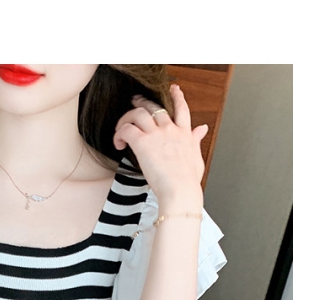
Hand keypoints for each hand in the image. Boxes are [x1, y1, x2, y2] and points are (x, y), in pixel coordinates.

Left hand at [112, 84, 206, 204]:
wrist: (180, 189)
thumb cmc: (188, 180)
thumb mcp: (196, 157)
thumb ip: (196, 141)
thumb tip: (202, 129)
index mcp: (184, 133)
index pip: (181, 108)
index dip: (177, 97)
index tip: (173, 89)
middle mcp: (170, 129)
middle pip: (154, 106)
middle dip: (142, 102)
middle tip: (135, 101)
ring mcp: (156, 134)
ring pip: (138, 113)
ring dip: (126, 118)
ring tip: (120, 127)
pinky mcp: (142, 142)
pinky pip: (126, 129)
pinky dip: (119, 134)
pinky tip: (118, 143)